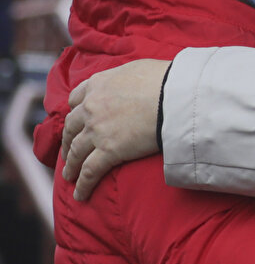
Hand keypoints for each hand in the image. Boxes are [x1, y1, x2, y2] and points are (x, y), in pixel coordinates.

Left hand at [61, 58, 169, 200]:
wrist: (176, 96)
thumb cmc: (167, 80)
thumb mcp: (140, 68)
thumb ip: (126, 76)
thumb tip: (135, 79)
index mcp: (98, 84)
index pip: (76, 99)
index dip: (76, 111)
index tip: (78, 120)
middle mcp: (91, 107)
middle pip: (71, 127)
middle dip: (68, 140)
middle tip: (69, 150)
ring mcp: (97, 130)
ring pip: (76, 152)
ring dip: (71, 165)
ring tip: (69, 175)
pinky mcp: (108, 151)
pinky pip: (89, 171)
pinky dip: (82, 185)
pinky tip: (80, 195)